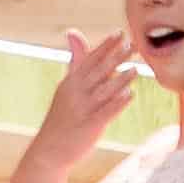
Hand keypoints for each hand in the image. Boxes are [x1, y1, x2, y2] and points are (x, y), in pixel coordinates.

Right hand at [20, 29, 143, 175]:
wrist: (48, 150)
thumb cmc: (62, 117)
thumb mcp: (66, 86)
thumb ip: (76, 60)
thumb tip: (74, 32)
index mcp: (70, 82)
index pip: (89, 59)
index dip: (105, 46)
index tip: (120, 33)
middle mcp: (75, 93)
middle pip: (98, 72)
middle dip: (115, 58)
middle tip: (133, 44)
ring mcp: (82, 110)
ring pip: (103, 92)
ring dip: (119, 80)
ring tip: (135, 69)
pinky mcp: (89, 127)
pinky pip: (105, 113)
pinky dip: (117, 104)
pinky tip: (129, 96)